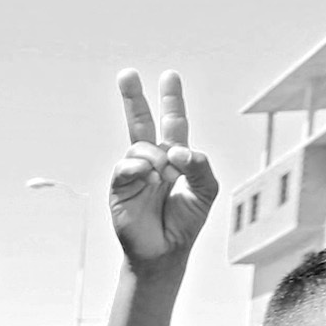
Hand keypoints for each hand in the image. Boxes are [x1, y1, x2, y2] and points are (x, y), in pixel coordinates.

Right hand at [111, 70, 218, 276]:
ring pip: (139, 146)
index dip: (171, 100)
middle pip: (140, 122)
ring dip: (156, 157)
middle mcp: (152, 161)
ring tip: (164, 178)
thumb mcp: (206, 189)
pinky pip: (126, 165)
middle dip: (133, 98)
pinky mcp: (119, 187)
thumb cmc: (186, 222)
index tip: (169, 76)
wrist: (164, 252)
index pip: (173, 122)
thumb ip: (200, 163)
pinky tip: (150, 179)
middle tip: (126, 73)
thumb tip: (175, 150)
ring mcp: (134, 173)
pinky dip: (141, 168)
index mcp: (175, 157)